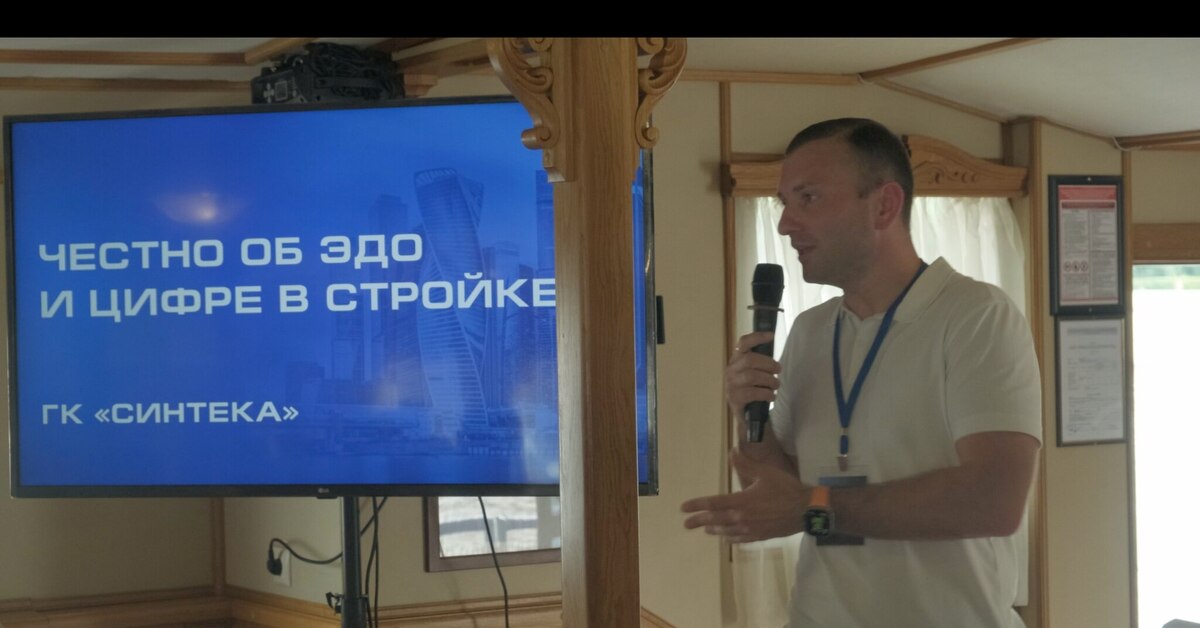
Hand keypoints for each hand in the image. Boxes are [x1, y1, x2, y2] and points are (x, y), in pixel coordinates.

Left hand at [681, 448, 808, 542]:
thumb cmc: (786, 489)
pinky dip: (731, 538)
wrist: (805, 510)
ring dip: (714, 530)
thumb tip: (731, 452)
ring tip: (705, 530)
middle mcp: (742, 517)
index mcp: (741, 501)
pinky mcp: (760, 536)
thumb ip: (746, 464)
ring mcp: (751, 529)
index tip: (684, 508)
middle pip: (716, 520)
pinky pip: (741, 539)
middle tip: (686, 524)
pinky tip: (727, 539)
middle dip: (699, 521)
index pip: (713, 503)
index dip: (697, 505)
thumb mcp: (765, 473)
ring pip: (726, 531)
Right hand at [726, 331, 780, 416]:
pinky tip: (770, 396)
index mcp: (736, 360)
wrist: (747, 415)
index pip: (743, 343)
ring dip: (769, 380)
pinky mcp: (735, 398)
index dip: (757, 337)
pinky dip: (766, 394)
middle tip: (778, 370)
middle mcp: (731, 370)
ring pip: (752, 376)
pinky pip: (753, 392)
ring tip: (775, 385)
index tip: (771, 336)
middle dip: (768, 364)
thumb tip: (773, 346)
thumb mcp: (755, 373)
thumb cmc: (753, 389)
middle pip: (750, 360)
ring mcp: (731, 384)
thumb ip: (760, 361)